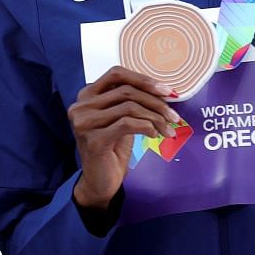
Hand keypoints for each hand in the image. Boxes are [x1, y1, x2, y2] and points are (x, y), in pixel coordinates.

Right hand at [66, 66, 178, 208]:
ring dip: (155, 117)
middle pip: (126, 91)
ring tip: (168, 128)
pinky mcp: (93, 139)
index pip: (116, 74)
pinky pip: (127, 124)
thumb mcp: (120, 119)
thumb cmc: (112, 148)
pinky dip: (147, 127)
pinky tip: (154, 135)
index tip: (167, 91)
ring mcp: (84, 123)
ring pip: (129, 107)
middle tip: (174, 115)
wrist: (100, 181)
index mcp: (86, 95)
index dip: (143, 79)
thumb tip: (163, 91)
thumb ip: (131, 101)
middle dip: (155, 102)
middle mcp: (81, 106)